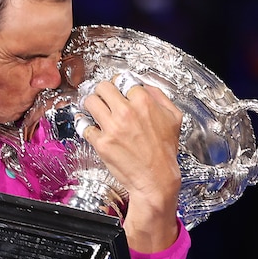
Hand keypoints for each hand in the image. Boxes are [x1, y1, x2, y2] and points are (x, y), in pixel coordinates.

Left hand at [82, 79, 182, 251]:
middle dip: (103, 91)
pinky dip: (84, 124)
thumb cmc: (164, 151)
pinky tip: (89, 125)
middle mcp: (126, 112)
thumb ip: (159, 97)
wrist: (156, 178)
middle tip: (104, 97)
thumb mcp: (173, 118)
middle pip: (103, 87)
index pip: (122, 80)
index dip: (119, 84)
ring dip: (91, 104)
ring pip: (90, 101)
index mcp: (144, 103)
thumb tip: (144, 86)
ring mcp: (112, 128)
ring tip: (95, 109)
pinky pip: (84, 125)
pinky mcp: (102, 143)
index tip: (117, 89)